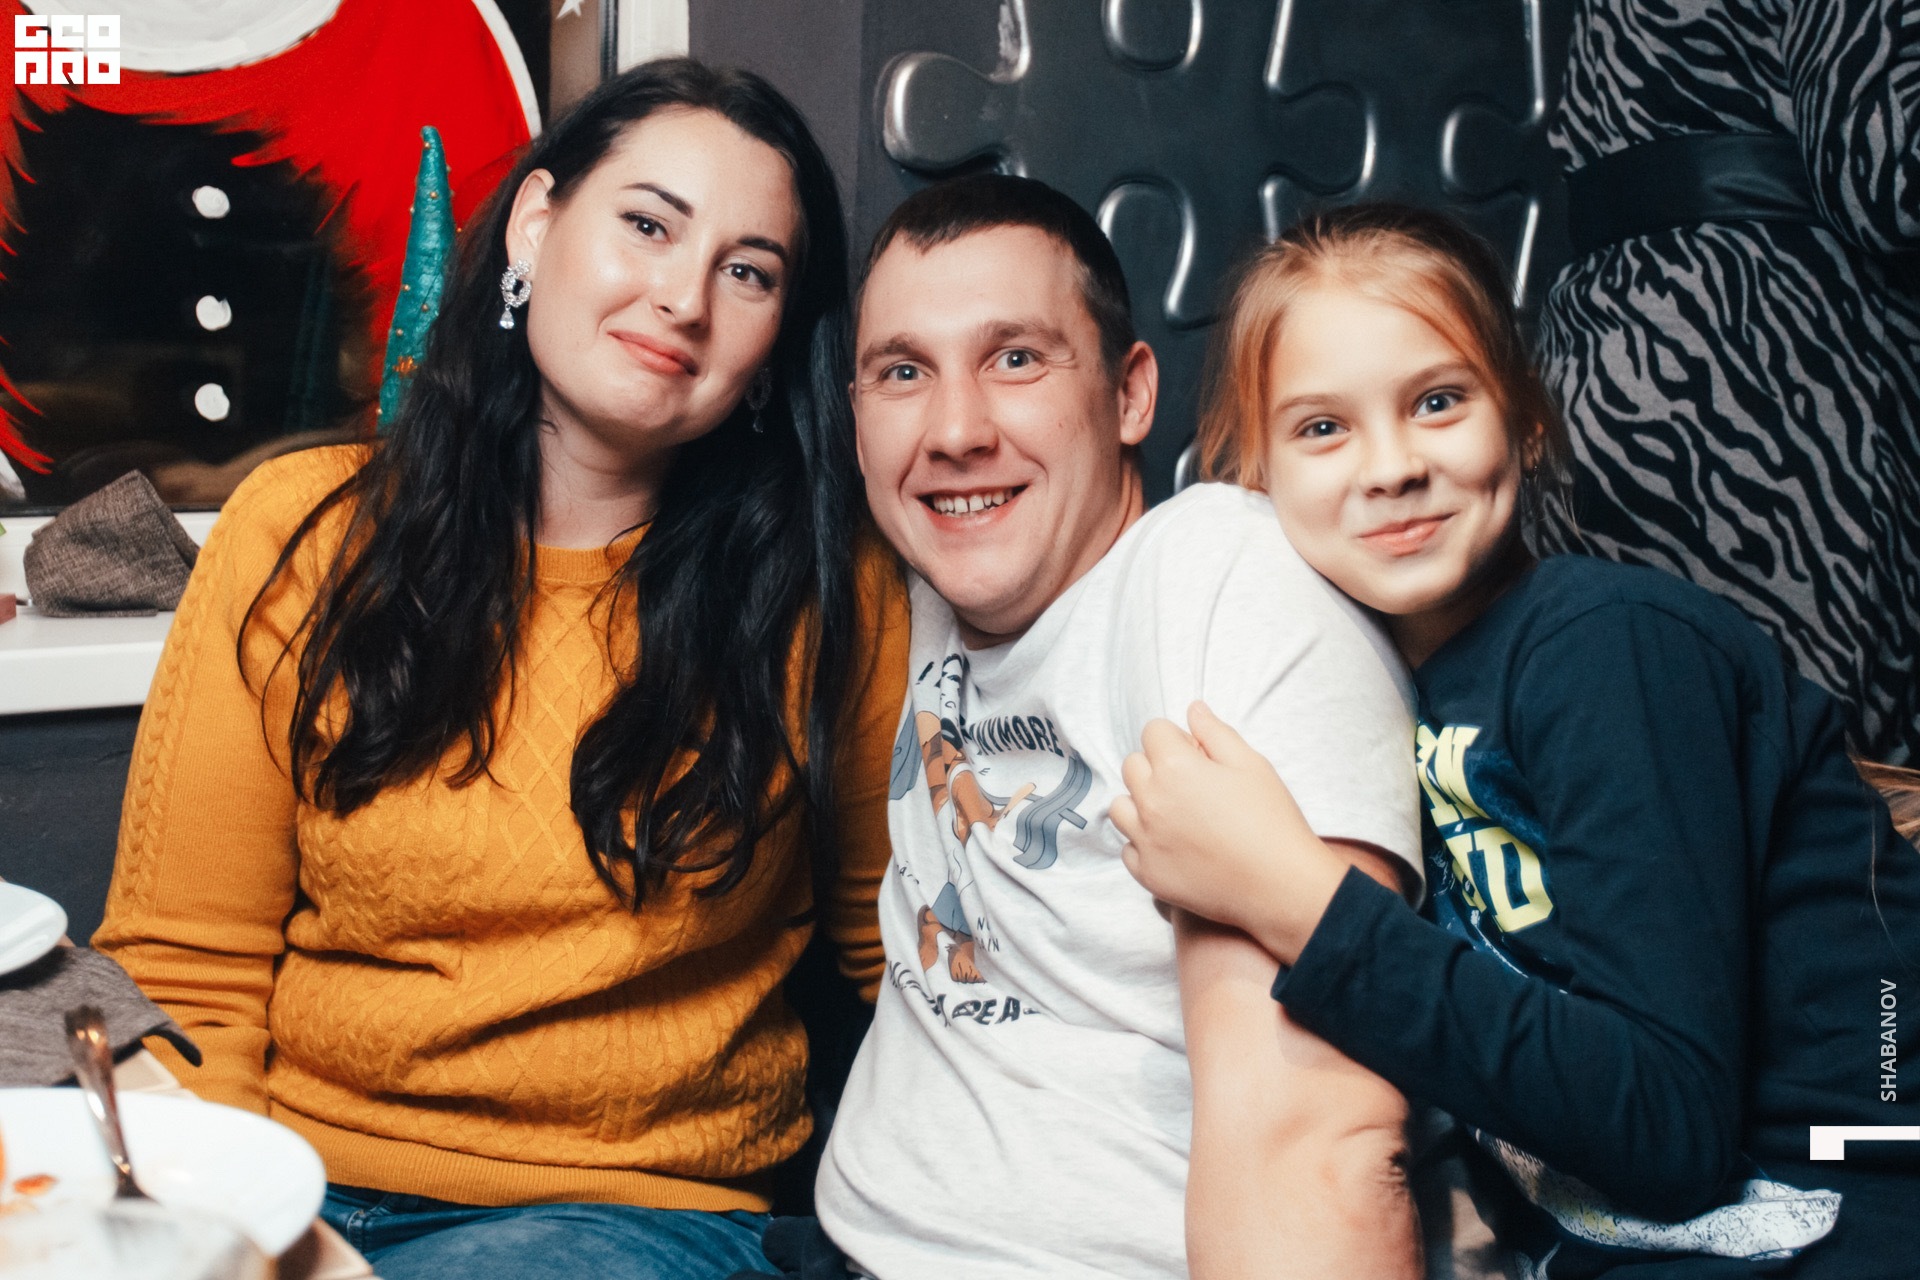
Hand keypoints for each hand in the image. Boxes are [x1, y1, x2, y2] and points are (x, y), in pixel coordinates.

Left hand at [1110, 701, 1351, 963]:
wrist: (1280, 886)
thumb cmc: (1271, 821)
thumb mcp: (1251, 764)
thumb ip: (1215, 732)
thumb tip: (1192, 710)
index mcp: (1175, 768)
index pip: (1153, 731)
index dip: (1176, 738)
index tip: (1196, 754)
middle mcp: (1150, 802)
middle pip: (1133, 766)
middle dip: (1156, 766)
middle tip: (1190, 784)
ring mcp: (1145, 840)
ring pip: (1121, 806)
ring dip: (1141, 803)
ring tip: (1176, 814)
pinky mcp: (1147, 873)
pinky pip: (1128, 848)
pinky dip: (1144, 843)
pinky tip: (1173, 845)